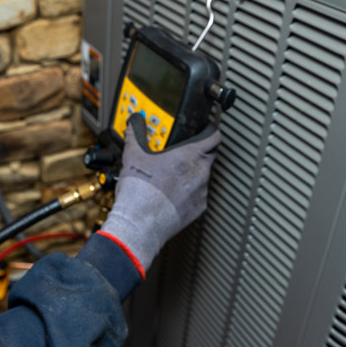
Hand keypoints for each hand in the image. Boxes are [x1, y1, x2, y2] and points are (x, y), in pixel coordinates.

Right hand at [98, 115, 220, 276]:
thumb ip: (135, 135)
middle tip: (177, 154)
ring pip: (202, 177)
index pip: (213, 136)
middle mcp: (200, 172)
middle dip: (195, 153)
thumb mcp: (132, 156)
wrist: (140, 222)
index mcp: (189, 155)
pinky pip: (197, 195)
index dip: (210, 131)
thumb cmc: (141, 191)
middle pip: (208, 156)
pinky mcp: (198, 209)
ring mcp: (201, 192)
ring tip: (169, 177)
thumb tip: (134, 124)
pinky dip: (188, 193)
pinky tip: (170, 194)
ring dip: (190, 174)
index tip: (205, 130)